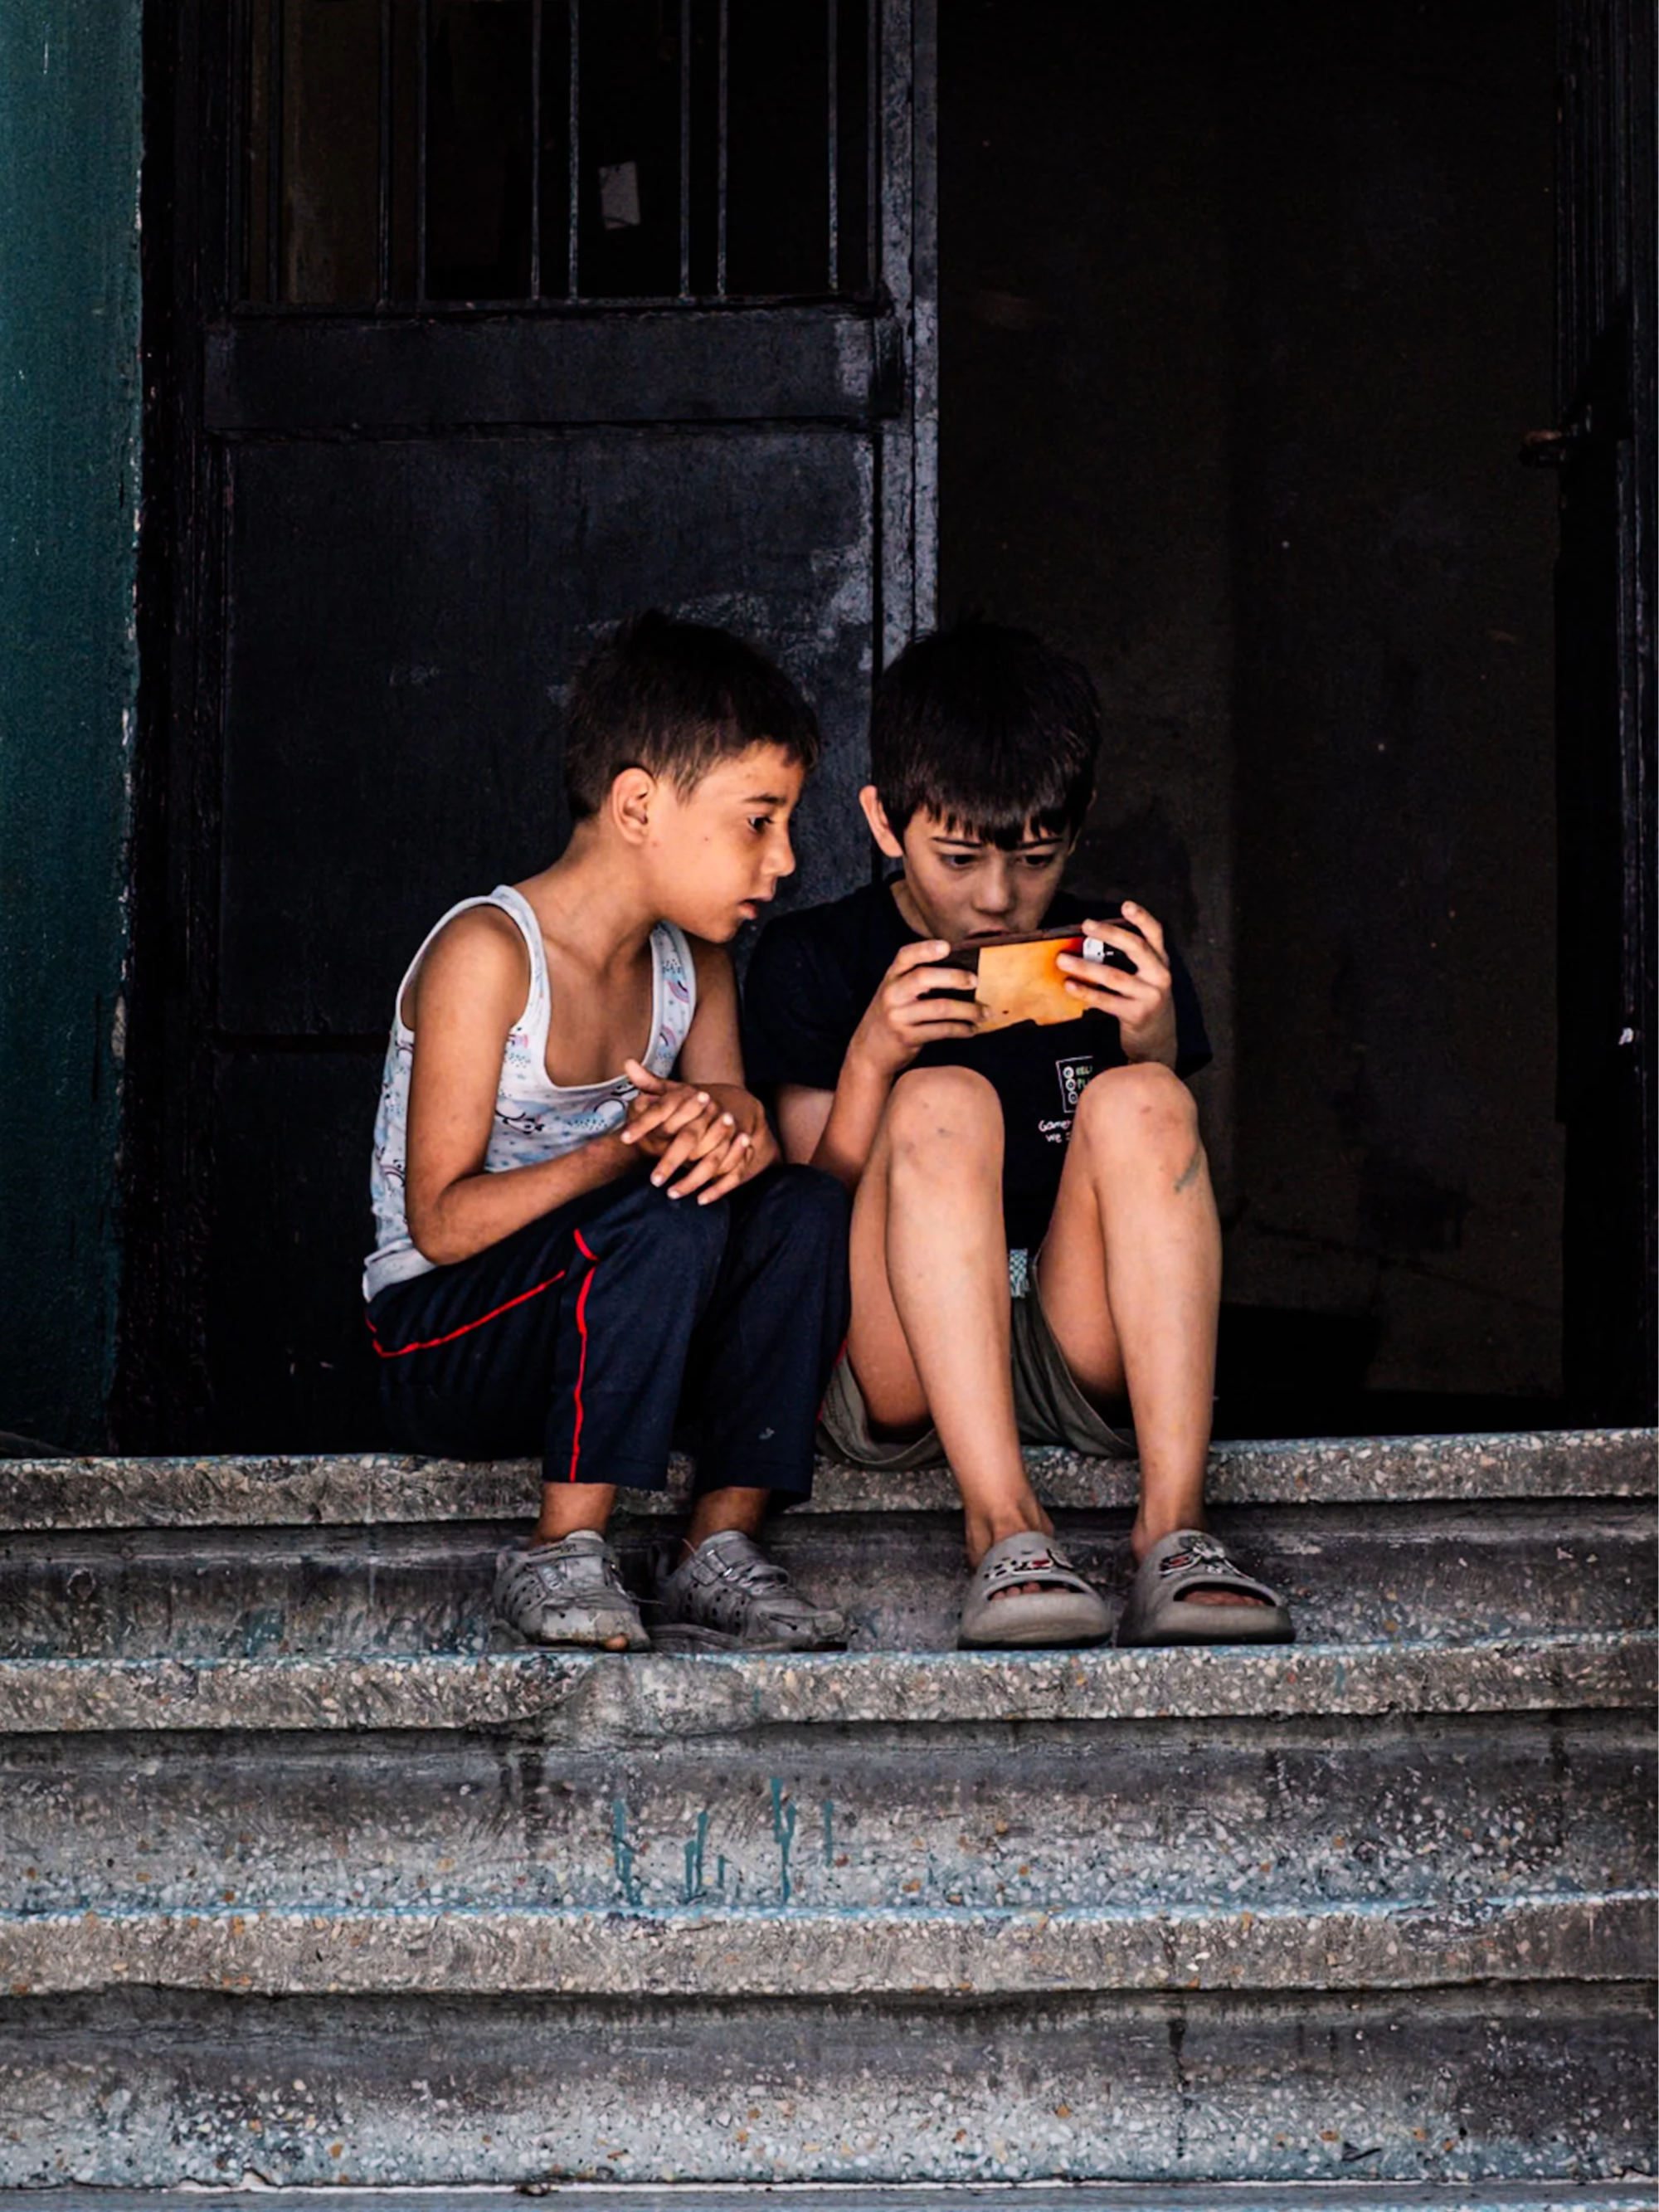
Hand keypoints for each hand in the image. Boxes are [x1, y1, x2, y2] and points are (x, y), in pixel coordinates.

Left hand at [621, 1064, 775, 1203]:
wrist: (736, 1105)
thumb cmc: (694, 1103)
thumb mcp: (674, 1091)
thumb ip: (650, 1082)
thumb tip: (627, 1063)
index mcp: (691, 1099)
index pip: (662, 1110)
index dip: (642, 1124)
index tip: (623, 1138)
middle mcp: (712, 1115)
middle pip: (689, 1138)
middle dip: (670, 1160)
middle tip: (653, 1180)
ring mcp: (729, 1135)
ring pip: (712, 1161)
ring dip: (692, 1179)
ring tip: (671, 1193)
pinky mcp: (740, 1153)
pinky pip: (732, 1174)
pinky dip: (718, 1189)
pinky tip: (700, 1200)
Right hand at [847, 938, 982, 1081]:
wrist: (869, 1051)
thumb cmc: (893, 1015)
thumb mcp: (897, 992)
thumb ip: (917, 978)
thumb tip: (964, 968)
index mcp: (892, 977)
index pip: (905, 956)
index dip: (926, 949)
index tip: (947, 946)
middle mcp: (892, 994)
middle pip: (924, 978)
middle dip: (954, 977)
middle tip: (976, 981)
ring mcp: (898, 1016)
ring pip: (939, 1008)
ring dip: (967, 1010)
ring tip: (985, 1012)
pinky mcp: (907, 1037)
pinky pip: (940, 1031)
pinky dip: (960, 1029)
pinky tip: (971, 1029)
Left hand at [1058, 901, 1178, 1067]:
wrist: (1157, 1041)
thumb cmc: (1144, 1002)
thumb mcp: (1147, 978)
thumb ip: (1131, 960)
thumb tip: (1090, 940)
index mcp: (1161, 962)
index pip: (1156, 934)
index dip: (1142, 918)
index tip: (1126, 905)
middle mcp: (1160, 976)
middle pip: (1136, 948)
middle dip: (1109, 933)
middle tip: (1085, 924)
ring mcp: (1150, 996)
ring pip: (1114, 976)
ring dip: (1085, 966)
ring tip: (1063, 960)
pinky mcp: (1137, 1015)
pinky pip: (1107, 1001)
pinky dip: (1086, 992)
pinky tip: (1069, 986)